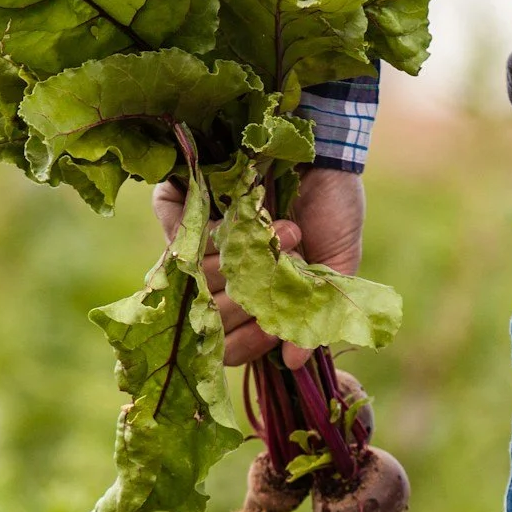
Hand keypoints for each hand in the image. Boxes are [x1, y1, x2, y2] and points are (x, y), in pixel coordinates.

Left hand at [152, 165, 365, 368]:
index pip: (230, 345)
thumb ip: (314, 314)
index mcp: (258, 296)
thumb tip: (293, 364)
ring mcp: (201, 241)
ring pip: (195, 278)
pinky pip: (176, 232)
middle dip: (250, 298)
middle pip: (209, 316)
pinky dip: (211, 228)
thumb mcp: (335, 265)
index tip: (274, 328)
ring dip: (244, 259)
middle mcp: (225, 274)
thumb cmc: (333, 206)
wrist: (325, 148)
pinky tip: (246, 215)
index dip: (248, 344)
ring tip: (286, 231)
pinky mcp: (184, 205)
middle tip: (288, 266)